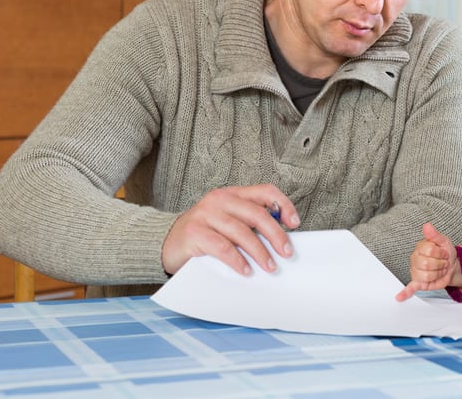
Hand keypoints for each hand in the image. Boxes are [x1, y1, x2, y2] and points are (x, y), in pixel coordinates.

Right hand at [161, 183, 298, 275]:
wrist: (166, 242)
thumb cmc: (204, 234)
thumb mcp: (229, 222)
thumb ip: (250, 224)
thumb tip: (281, 239)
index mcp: (233, 194)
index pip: (265, 191)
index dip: (284, 205)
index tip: (295, 223)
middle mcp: (220, 199)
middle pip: (257, 213)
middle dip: (276, 234)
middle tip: (286, 252)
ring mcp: (205, 214)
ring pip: (241, 232)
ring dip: (259, 252)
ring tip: (270, 266)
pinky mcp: (194, 232)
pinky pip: (222, 247)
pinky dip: (237, 260)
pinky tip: (246, 270)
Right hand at [395, 223, 460, 300]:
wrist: (452, 266)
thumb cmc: (446, 252)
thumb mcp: (443, 241)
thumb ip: (434, 234)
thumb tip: (427, 225)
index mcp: (420, 248)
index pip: (429, 250)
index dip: (440, 253)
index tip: (444, 253)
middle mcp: (415, 259)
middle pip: (426, 264)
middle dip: (440, 264)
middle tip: (443, 263)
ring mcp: (416, 271)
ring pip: (425, 275)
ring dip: (437, 274)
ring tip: (439, 270)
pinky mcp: (419, 282)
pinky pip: (410, 288)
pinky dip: (405, 293)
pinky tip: (399, 297)